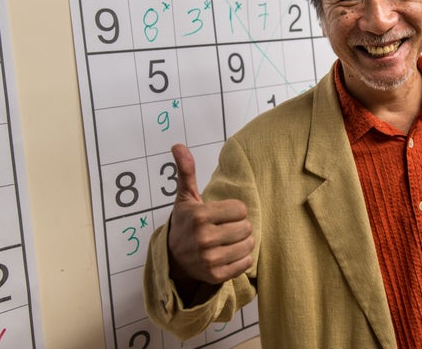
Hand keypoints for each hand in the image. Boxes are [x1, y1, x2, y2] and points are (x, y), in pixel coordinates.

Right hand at [167, 144, 254, 285]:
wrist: (172, 258)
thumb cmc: (185, 224)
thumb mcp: (186, 197)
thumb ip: (186, 170)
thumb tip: (178, 145)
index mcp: (200, 216)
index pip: (241, 209)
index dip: (235, 210)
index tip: (223, 214)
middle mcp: (204, 238)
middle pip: (247, 227)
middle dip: (240, 226)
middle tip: (227, 228)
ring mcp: (210, 259)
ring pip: (249, 245)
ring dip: (244, 242)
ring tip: (230, 240)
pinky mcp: (215, 275)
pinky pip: (246, 263)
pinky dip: (242, 259)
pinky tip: (230, 254)